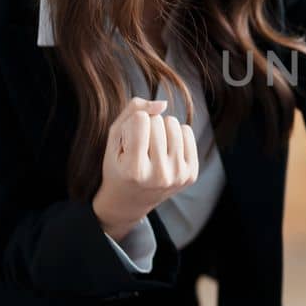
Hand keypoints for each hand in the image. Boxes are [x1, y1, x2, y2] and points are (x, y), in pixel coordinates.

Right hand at [91, 97, 197, 239]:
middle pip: (159, 121)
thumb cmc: (119, 165)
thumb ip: (132, 112)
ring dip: (163, 127)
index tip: (128, 138)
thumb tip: (163, 104)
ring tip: (153, 144)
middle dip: (148, 125)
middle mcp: (159, 176)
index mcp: (135, 170)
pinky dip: (176, 134)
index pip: (142, 120)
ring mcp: (177, 176)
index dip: (133, 122)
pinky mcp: (190, 175)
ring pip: (175, 125)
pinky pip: (187, 133)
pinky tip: (166, 148)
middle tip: (141, 145)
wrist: (129, 201)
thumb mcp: (114, 138)